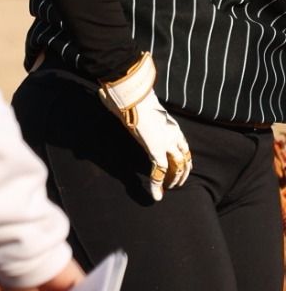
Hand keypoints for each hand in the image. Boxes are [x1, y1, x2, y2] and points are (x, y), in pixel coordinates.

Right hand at [99, 54, 191, 198]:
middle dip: (183, 171)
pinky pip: (160, 171)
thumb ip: (122, 106)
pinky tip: (156, 195)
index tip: (179, 166)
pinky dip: (158, 185)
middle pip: (186, 157)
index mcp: (169, 124)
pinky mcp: (156, 149)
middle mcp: (173, 134)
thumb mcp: (131, 104)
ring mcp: (167, 142)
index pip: (182, 144)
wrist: (133, 95)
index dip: (182, 157)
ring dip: (176, 180)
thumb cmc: (129, 96)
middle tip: (178, 182)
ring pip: (179, 166)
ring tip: (171, 189)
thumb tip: (104, 97)